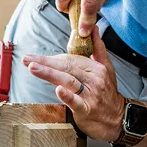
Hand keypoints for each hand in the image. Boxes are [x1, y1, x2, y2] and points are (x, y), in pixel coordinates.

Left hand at [23, 26, 125, 141]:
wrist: (118, 118)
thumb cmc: (108, 94)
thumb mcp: (107, 68)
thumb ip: (98, 48)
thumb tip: (93, 28)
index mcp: (97, 68)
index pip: (71, 59)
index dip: (52, 58)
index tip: (35, 57)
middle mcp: (94, 80)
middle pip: (67, 68)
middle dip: (45, 63)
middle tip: (28, 59)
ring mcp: (91, 95)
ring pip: (68, 81)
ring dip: (50, 74)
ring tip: (33, 68)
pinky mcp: (87, 110)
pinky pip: (76, 102)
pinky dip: (67, 96)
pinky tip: (58, 90)